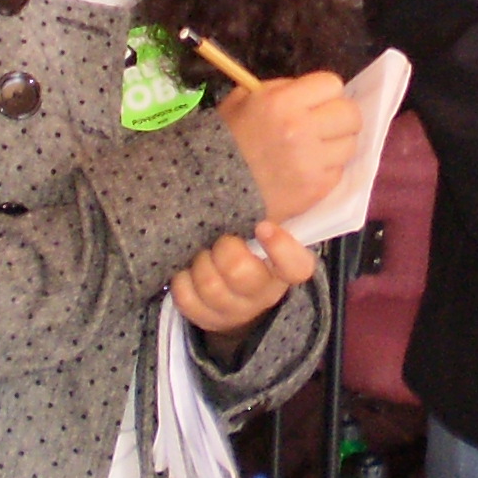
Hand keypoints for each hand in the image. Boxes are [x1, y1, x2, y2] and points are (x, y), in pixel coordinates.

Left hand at [173, 218, 320, 337]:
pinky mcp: (207, 319)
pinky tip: (185, 270)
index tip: (263, 226)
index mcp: (283, 270)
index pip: (296, 267)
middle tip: (220, 239)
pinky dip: (181, 281)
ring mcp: (234, 309)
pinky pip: (187, 299)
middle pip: (241, 273)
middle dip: (224, 250)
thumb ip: (272, 210)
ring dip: (200, 263)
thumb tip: (267, 159)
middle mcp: (262, 293)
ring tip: (202, 252)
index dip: (281, 249)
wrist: (238, 300)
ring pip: (210, 286)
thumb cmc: (253, 251)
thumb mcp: (268, 233)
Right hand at [219, 71, 359, 220]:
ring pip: (350, 144)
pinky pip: (338, 171)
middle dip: (339, 117)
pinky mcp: (316, 188)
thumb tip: (311, 93)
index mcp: (283, 103)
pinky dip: (326, 170)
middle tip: (324, 125)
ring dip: (335, 145)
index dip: (324, 92)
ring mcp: (312, 162)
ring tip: (314, 150)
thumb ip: (280, 90)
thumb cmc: (226, 138)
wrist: (211, 187)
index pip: (332, 85)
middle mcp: (302, 130)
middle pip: (350, 114)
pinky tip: (306, 170)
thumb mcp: (244, 99)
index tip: (315, 102)